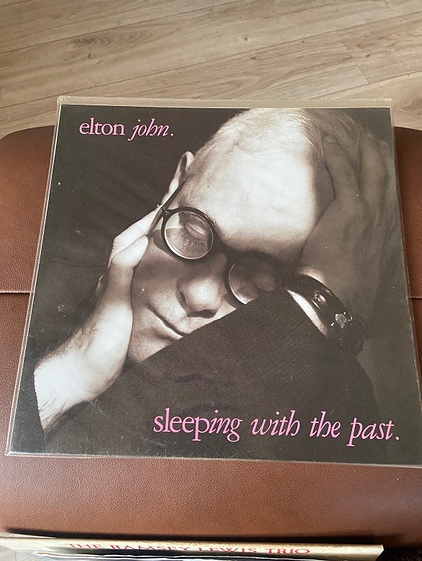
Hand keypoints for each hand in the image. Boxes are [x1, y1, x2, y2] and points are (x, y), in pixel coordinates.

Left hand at [34, 208, 159, 430]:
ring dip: (154, 253)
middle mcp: (113, 284)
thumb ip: (123, 271)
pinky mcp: (124, 317)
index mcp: (111, 277)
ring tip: (176, 247)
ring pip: (138, 268)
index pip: (126, 241)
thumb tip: (143, 240)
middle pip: (132, 251)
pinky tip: (166, 283)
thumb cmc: (96, 341)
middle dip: (151, 233)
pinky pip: (142, 288)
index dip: (143, 223)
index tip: (165, 208)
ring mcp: (118, 300)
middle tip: (174, 224)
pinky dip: (154, 277)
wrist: (81, 375)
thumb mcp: (112, 303)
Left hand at [298, 133, 396, 321]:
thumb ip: (360, 260)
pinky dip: (337, 156)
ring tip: (353, 136)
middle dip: (379, 157)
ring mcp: (369, 214)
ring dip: (363, 150)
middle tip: (371, 141)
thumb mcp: (362, 275)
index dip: (387, 180)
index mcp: (387, 237)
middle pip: (386, 179)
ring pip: (371, 171)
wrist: (338, 300)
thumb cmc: (345, 293)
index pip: (391, 200)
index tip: (383, 167)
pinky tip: (329, 143)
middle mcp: (384, 222)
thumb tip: (349, 260)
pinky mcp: (350, 210)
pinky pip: (344, 174)